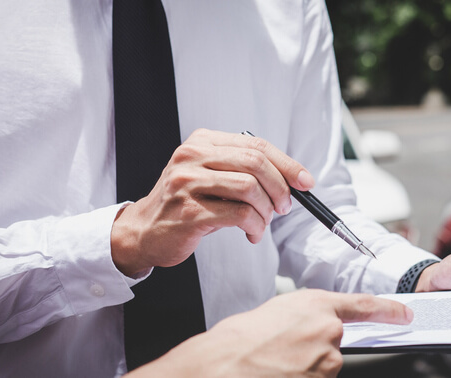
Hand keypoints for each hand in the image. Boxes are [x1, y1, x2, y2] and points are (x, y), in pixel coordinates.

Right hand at [111, 129, 314, 276]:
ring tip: (263, 223)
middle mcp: (193, 156)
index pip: (256, 144)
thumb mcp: (211, 176)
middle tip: (285, 207)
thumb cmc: (186, 204)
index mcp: (202, 142)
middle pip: (256, 162)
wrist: (144, 231)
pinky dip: (255, 226)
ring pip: (250, 188)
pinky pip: (239, 215)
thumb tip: (293, 179)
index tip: (306, 181)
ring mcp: (187, 183)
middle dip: (280, 188)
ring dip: (267, 211)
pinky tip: (252, 233)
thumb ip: (244, 170)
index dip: (287, 164)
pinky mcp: (188, 212)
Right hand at [126, 289, 412, 377]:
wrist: (223, 366)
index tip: (404, 315)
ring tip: (275, 362)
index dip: (388, 310)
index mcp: (315, 303)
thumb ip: (301, 318)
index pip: (363, 305)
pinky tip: (278, 372)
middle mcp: (328, 330)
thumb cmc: (237, 340)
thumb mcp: (273, 313)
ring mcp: (327, 360)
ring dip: (306, 366)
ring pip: (324, 365)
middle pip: (336, 342)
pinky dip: (301, 376)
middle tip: (283, 349)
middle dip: (314, 347)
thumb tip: (306, 331)